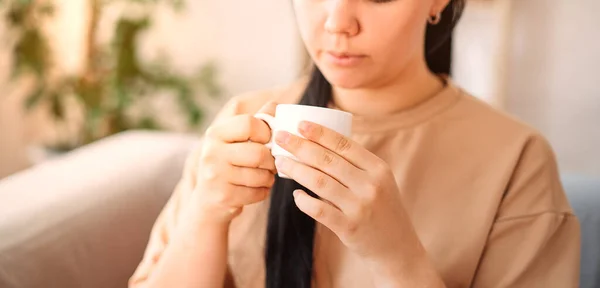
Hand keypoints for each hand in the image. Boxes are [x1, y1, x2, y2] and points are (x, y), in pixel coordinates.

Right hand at [190, 102, 277, 225]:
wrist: (208, 201)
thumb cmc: (228, 165)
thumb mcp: (235, 140)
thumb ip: (256, 121)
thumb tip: (275, 104)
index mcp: (215, 133)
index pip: (249, 123)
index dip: (266, 132)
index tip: (266, 140)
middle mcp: (212, 152)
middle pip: (259, 152)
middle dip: (271, 160)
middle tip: (270, 163)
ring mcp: (216, 175)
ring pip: (261, 175)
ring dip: (268, 178)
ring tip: (263, 176)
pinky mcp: (223, 196)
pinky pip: (258, 192)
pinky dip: (263, 192)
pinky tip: (255, 189)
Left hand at [273, 121, 416, 262]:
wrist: (397, 246)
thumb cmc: (381, 208)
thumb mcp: (378, 182)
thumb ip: (355, 165)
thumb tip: (318, 143)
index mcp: (378, 168)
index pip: (344, 144)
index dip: (320, 133)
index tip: (300, 125)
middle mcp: (370, 185)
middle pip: (328, 160)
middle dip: (300, 146)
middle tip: (281, 138)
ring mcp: (360, 207)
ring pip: (319, 182)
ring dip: (296, 169)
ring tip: (281, 162)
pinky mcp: (349, 228)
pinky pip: (319, 209)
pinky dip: (304, 200)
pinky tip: (296, 194)